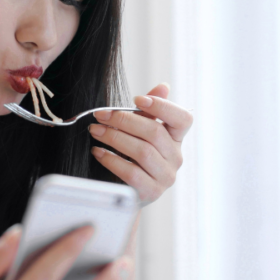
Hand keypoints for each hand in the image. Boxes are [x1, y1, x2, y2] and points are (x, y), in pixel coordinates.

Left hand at [90, 83, 192, 204]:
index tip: (137, 99)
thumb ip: (150, 111)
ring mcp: (165, 177)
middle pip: (155, 133)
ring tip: (96, 131)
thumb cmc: (134, 158)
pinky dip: (112, 160)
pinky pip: (132, 172)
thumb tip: (163, 86)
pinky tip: (98, 152)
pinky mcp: (151, 192)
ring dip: (114, 137)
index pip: (183, 119)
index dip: (163, 106)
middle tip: (101, 115)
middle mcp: (176, 158)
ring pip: (142, 151)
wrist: (127, 193)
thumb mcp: (142, 132)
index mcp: (177, 139)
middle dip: (124, 120)